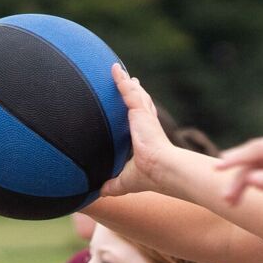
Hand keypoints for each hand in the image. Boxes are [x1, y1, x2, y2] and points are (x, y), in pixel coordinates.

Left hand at [97, 64, 175, 198]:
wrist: (162, 169)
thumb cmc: (150, 176)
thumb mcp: (126, 180)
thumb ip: (113, 184)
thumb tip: (100, 193)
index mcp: (146, 137)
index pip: (142, 121)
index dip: (138, 113)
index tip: (134, 107)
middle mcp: (147, 124)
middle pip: (140, 103)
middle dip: (136, 92)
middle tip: (131, 82)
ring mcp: (144, 116)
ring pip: (134, 94)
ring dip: (126, 82)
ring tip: (118, 70)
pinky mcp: (141, 111)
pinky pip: (127, 90)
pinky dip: (120, 79)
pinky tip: (113, 69)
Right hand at [214, 133, 262, 230]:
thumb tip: (250, 177)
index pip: (260, 148)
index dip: (238, 157)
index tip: (219, 167)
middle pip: (253, 155)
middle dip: (236, 172)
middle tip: (220, 189)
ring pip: (251, 166)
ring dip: (239, 183)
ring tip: (229, 203)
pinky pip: (255, 174)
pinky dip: (245, 186)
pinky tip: (235, 201)